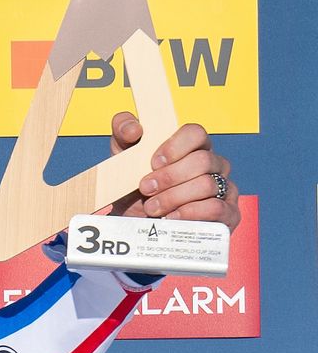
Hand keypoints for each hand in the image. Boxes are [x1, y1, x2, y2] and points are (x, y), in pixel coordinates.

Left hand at [107, 112, 235, 225]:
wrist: (136, 223)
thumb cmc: (134, 185)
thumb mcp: (122, 157)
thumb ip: (123, 131)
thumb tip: (133, 129)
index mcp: (193, 146)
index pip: (196, 133)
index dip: (175, 146)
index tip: (153, 162)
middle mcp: (214, 165)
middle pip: (202, 160)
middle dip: (169, 176)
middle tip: (145, 188)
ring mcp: (225, 188)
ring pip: (207, 184)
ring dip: (174, 197)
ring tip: (152, 207)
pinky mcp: (229, 214)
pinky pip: (217, 209)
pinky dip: (190, 213)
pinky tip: (171, 217)